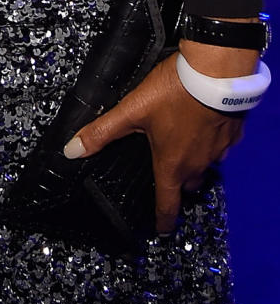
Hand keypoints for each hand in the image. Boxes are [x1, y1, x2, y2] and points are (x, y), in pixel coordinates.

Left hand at [64, 48, 253, 233]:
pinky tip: (199, 129)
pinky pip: (218, 148)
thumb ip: (102, 132)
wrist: (216, 73)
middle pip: (187, 185)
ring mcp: (218, 150)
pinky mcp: (231, 134)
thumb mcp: (132, 110)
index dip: (163, 219)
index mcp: (173, 165)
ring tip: (180, 152)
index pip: (168, 203)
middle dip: (176, 186)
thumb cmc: (173, 93)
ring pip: (204, 166)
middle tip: (165, 180)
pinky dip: (207, 144)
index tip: (161, 230)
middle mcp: (198, 164)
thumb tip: (71, 151)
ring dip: (192, 164)